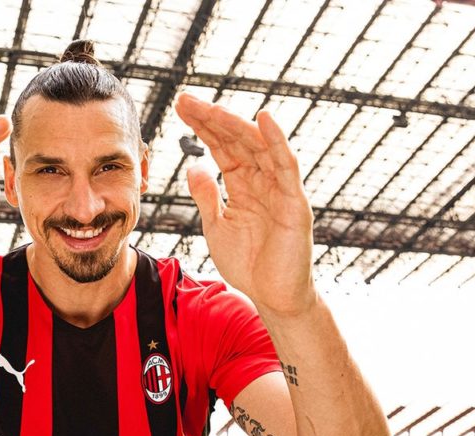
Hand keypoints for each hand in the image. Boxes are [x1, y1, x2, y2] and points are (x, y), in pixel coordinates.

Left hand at [174, 93, 315, 316]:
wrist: (272, 297)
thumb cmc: (248, 264)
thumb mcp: (216, 226)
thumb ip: (207, 196)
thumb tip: (194, 167)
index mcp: (243, 186)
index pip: (221, 148)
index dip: (202, 127)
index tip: (180, 107)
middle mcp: (263, 181)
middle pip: (236, 141)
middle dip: (211, 120)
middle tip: (185, 100)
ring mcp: (280, 189)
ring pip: (258, 147)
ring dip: (235, 125)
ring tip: (211, 108)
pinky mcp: (294, 203)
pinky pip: (287, 167)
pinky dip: (277, 142)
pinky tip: (263, 120)